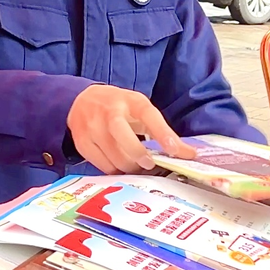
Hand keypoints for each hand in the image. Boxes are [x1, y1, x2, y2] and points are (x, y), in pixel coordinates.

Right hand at [67, 85, 195, 173]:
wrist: (82, 100)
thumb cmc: (119, 107)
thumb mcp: (140, 109)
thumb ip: (161, 130)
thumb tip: (187, 153)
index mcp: (131, 101)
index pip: (149, 115)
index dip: (163, 134)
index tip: (176, 151)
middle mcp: (110, 111)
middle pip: (122, 134)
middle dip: (138, 154)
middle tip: (149, 164)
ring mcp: (92, 126)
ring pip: (112, 155)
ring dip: (128, 166)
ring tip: (136, 165)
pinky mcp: (82, 141)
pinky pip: (101, 164)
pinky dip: (114, 170)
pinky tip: (120, 166)